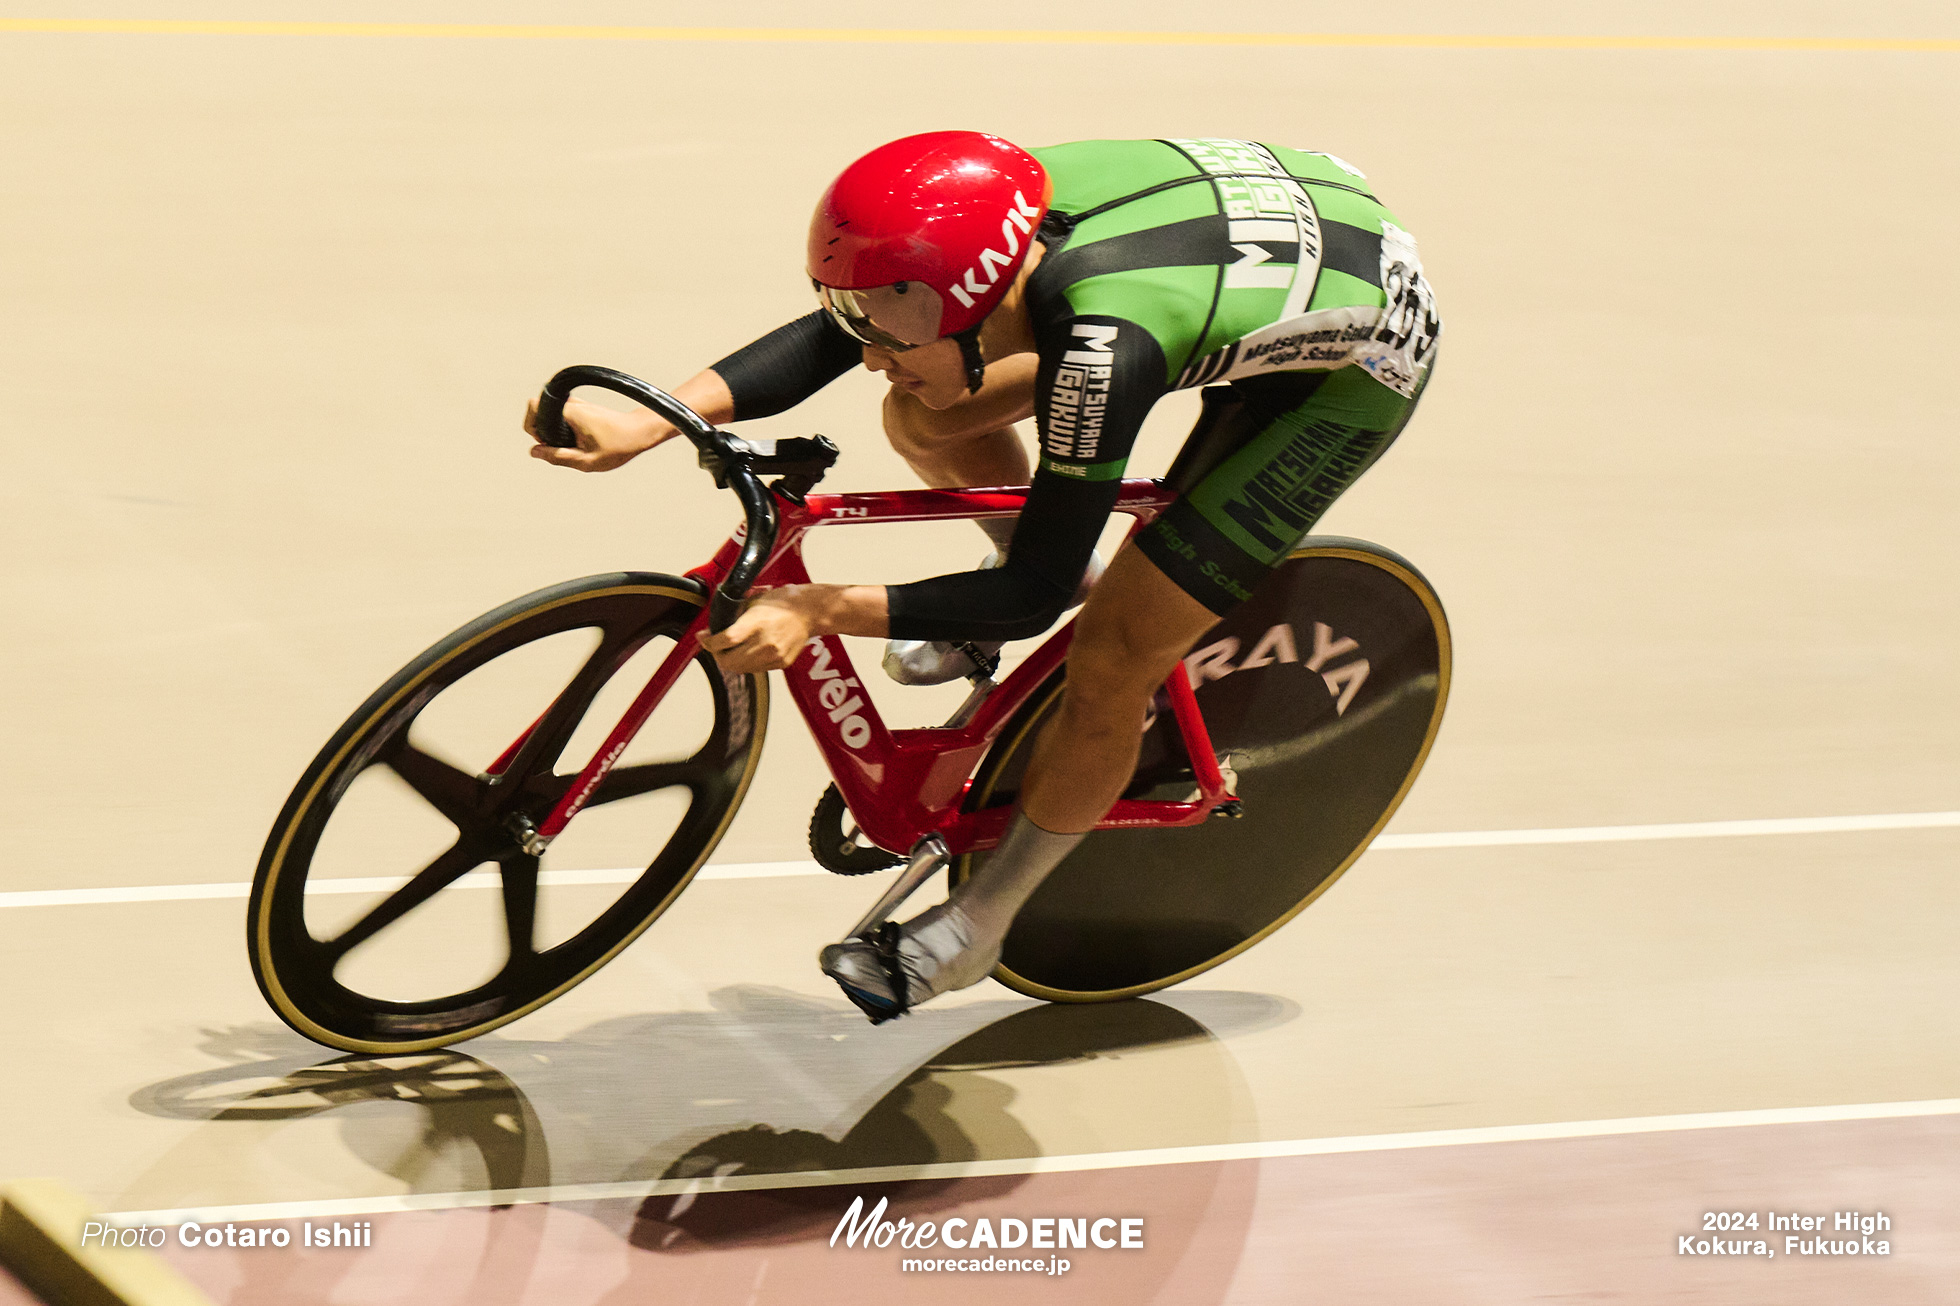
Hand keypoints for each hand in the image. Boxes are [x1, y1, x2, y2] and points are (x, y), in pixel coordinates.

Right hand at [525, 396, 668, 471]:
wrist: (641, 432)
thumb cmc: (619, 445)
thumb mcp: (587, 460)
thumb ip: (558, 457)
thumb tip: (534, 452)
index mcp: (570, 412)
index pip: (534, 406)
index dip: (531, 426)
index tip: (545, 441)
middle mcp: (573, 404)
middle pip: (541, 413)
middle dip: (543, 431)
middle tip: (560, 447)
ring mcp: (579, 404)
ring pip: (553, 416)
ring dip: (556, 432)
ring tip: (575, 446)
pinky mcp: (585, 409)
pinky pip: (564, 418)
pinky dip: (566, 430)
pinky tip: (582, 442)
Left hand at [699, 589, 820, 672]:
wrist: (809, 611)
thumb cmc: (783, 602)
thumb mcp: (754, 601)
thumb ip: (734, 616)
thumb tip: (715, 628)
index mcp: (756, 622)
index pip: (726, 640)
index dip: (709, 642)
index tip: (704, 638)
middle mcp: (765, 642)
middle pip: (729, 661)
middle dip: (718, 654)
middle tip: (716, 645)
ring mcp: (774, 655)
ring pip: (740, 669)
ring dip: (731, 661)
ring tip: (731, 649)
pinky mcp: (781, 663)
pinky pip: (755, 669)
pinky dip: (747, 663)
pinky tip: (749, 651)